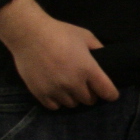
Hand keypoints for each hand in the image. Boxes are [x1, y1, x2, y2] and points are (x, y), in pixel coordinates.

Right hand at [0, 0, 117, 109]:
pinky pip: (54, 106)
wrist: (29, 34)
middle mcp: (74, 84)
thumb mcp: (85, 36)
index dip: (111, 94)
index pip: (107, 92)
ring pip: (72, 104)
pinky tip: (56, 91)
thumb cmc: (59, 32)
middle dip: (90, 94)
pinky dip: (57, 101)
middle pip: (89, 100)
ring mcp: (56, 90)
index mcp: (88, 70)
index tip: (109, 93)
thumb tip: (106, 59)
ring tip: (68, 87)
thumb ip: (98, 49)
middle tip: (85, 85)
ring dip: (73, 98)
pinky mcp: (40, 93)